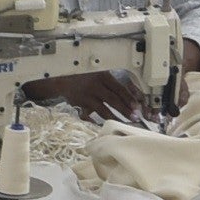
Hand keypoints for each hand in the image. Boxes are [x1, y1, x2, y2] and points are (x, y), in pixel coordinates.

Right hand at [32, 70, 156, 124]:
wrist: (63, 78)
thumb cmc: (85, 76)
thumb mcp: (99, 73)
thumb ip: (112, 83)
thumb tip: (131, 94)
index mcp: (103, 76)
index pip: (119, 89)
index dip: (129, 99)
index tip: (137, 107)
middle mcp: (95, 85)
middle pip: (114, 100)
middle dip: (125, 110)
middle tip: (134, 117)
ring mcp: (87, 96)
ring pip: (104, 109)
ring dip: (115, 117)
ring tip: (124, 122)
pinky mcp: (81, 104)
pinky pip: (92, 115)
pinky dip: (98, 121)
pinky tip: (105, 126)